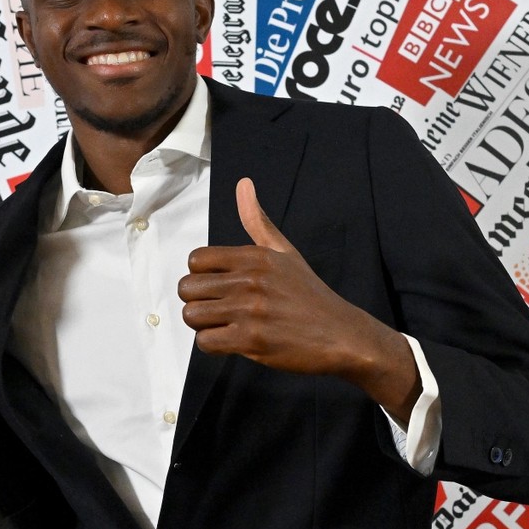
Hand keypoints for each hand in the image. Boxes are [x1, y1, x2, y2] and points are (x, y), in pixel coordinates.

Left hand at [179, 179, 417, 419]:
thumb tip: (243, 183)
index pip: (196, 260)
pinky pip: (205, 342)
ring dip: (203, 325)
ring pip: (192, 315)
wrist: (342, 335)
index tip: (219, 286)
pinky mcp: (251, 340)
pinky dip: (213, 345)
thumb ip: (257, 221)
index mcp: (254, 256)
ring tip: (225, 325)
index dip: (201, 276)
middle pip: (187, 289)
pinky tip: (233, 341)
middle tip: (218, 309)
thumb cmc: (308, 294)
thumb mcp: (284, 252)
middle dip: (197, 301)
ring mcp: (249, 311)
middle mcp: (249, 280)